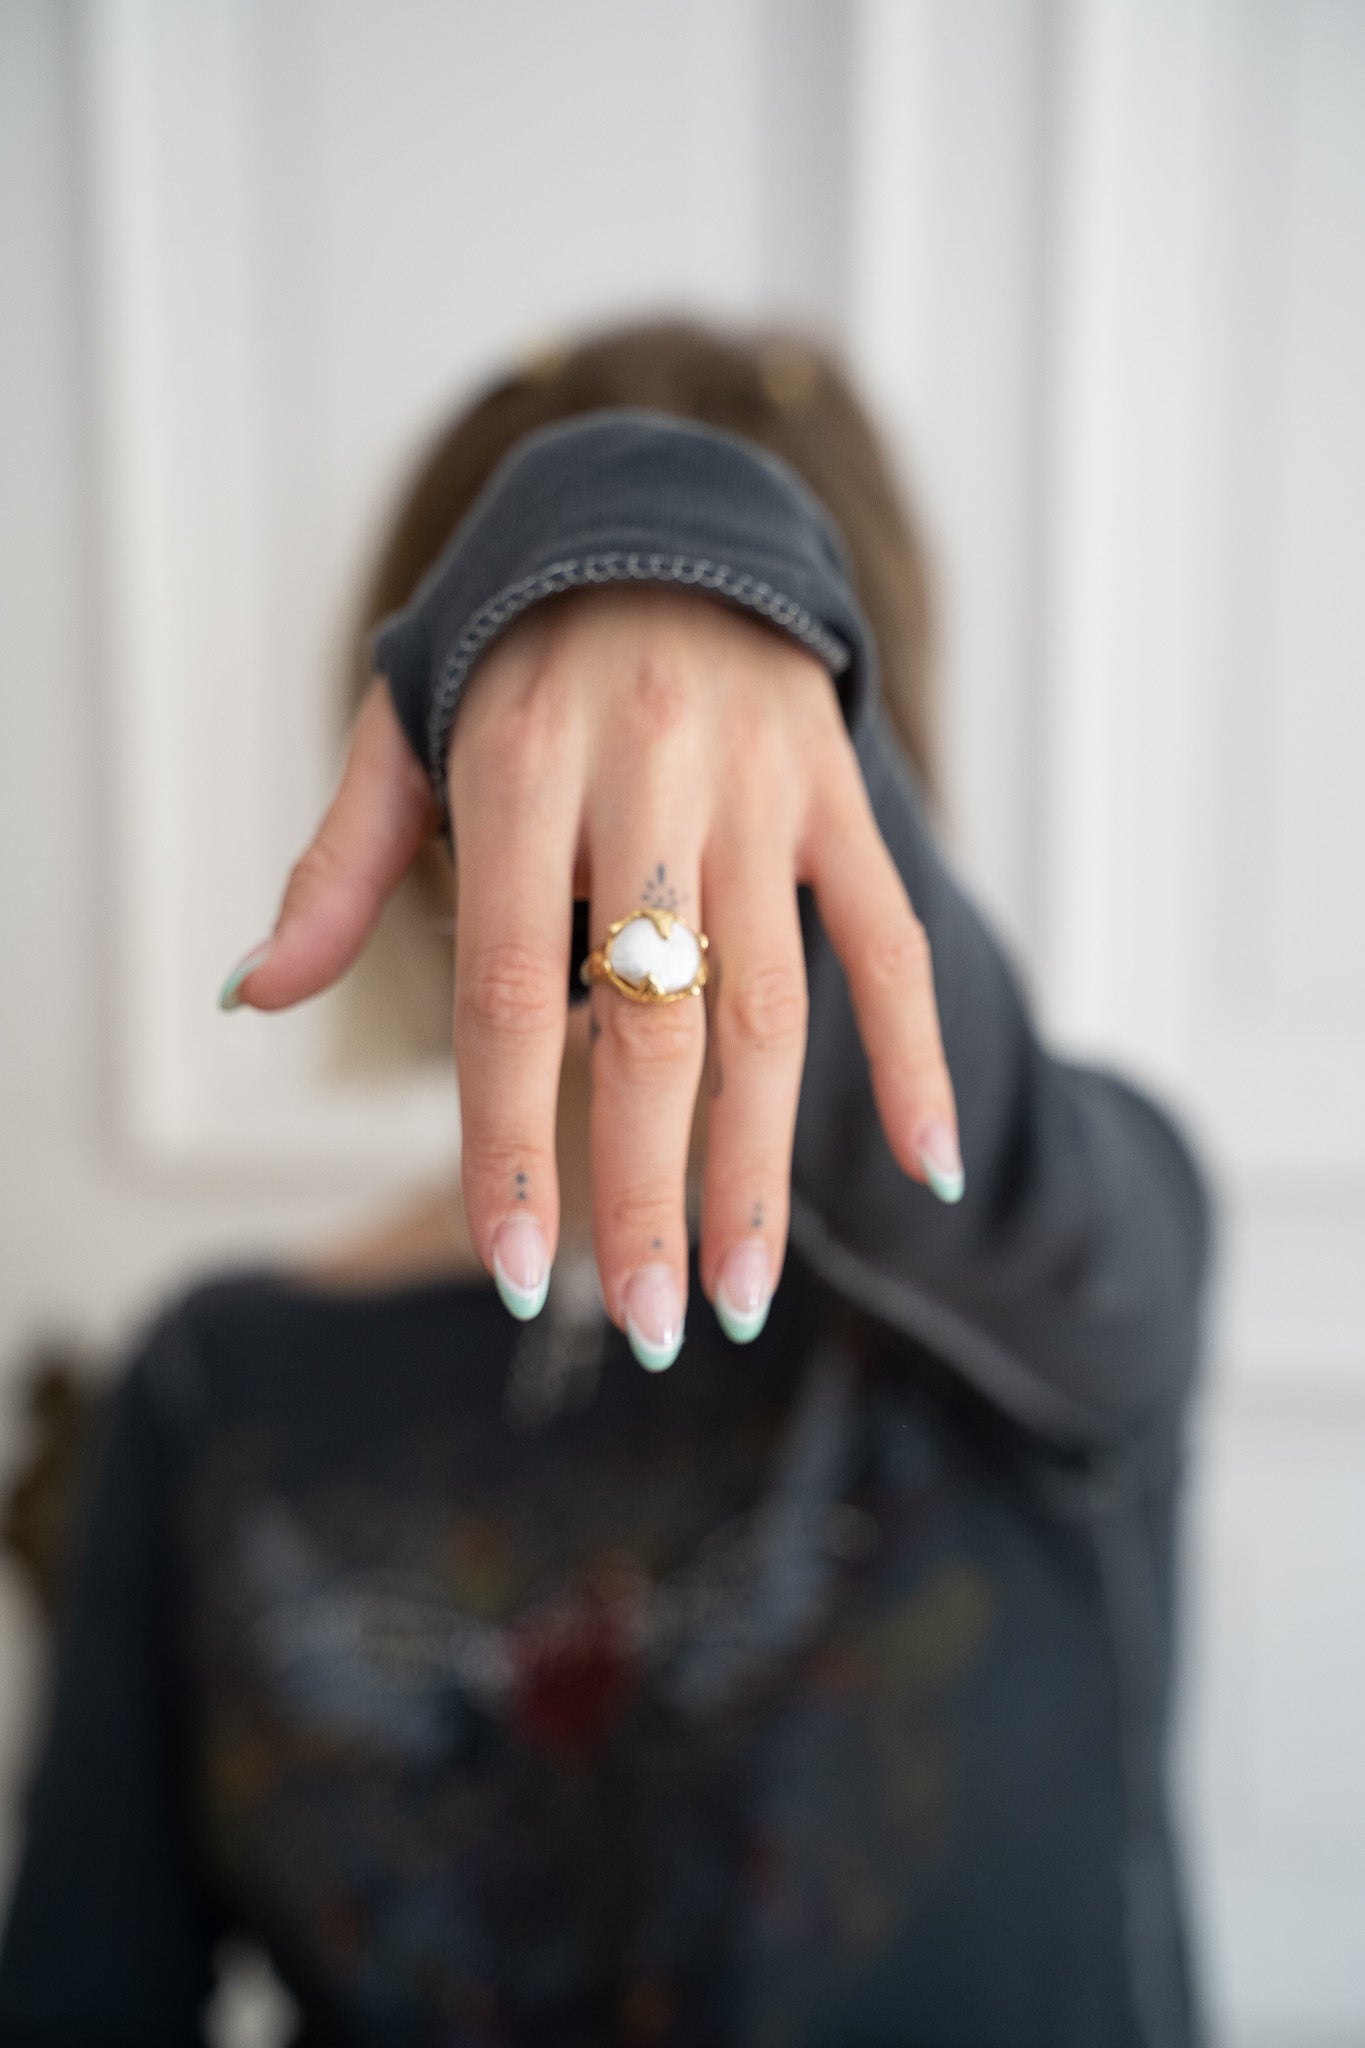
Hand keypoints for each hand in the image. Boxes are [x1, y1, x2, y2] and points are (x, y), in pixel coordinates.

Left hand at [221, 589, 960, 1366]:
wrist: (663, 520)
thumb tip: (249, 996)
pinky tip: (927, 1166)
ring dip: (757, 1166)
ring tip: (743, 1294)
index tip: (521, 1269)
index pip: (512, 998)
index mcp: (519, 773)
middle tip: (645, 1326)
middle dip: (643, 1192)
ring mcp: (757, 794)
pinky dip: (913, 1053)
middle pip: (649, 1027)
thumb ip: (338, 869)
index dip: (512, 1142)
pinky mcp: (837, 797)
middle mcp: (645, 784)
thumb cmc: (513, 649)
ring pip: (769, 1010)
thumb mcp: (402, 726)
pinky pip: (889, 939)